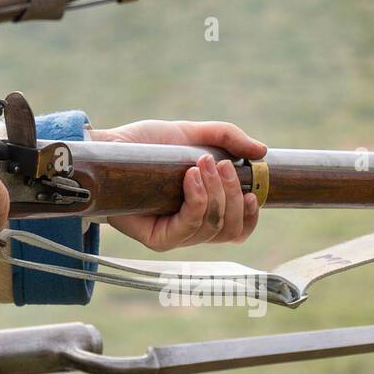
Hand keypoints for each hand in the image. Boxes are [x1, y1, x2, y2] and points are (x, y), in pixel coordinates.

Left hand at [89, 120, 267, 251]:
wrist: (112, 147)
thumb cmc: (149, 145)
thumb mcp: (193, 134)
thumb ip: (229, 139)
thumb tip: (262, 151)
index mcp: (205, 210)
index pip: (238, 229)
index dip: (251, 216)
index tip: (253, 192)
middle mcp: (192, 227)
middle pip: (230, 229)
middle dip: (233, 195)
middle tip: (218, 164)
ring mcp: (174, 236)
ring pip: (212, 227)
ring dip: (215, 192)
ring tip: (200, 163)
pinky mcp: (157, 239)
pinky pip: (188, 227)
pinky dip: (198, 200)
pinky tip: (190, 178)